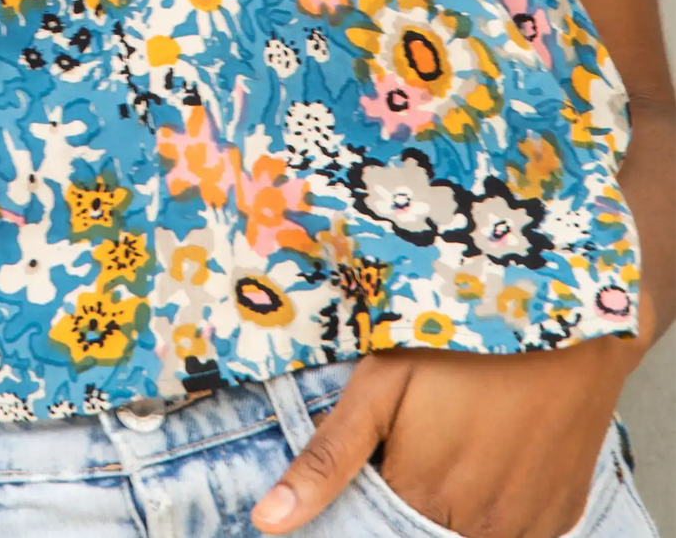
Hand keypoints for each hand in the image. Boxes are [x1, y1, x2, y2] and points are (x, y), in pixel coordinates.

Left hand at [253, 337, 641, 537]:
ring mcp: (528, 526)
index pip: (382, 523)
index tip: (387, 449)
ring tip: (463, 433)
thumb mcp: (379, 384)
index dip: (380, 483)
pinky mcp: (563, 513)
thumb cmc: (458, 340)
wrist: (558, 315)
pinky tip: (497, 448)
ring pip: (475, 530)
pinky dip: (502, 501)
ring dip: (459, 499)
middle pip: (429, 527)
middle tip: (428, 432)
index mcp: (423, 501)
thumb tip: (268, 521)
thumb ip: (327, 458)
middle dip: (417, 491)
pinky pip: (520, 528)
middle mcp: (480, 529)